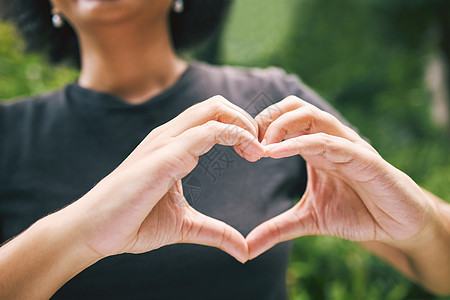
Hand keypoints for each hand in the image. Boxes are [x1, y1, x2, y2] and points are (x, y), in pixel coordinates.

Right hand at [62, 95, 264, 262]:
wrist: (94, 231)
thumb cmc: (132, 222)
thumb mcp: (184, 226)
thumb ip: (215, 232)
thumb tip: (243, 250)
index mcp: (173, 146)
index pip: (212, 117)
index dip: (240, 127)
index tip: (257, 152)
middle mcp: (169, 136)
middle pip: (215, 104)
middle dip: (246, 119)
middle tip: (262, 147)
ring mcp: (165, 142)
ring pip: (213, 109)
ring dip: (244, 124)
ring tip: (259, 150)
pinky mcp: (164, 156)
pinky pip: (207, 132)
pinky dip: (236, 135)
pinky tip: (250, 153)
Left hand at [247, 96, 436, 258]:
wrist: (396, 225)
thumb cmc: (355, 213)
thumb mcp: (308, 220)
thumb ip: (278, 229)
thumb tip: (247, 249)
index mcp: (315, 147)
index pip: (284, 120)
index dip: (260, 127)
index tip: (240, 147)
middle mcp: (329, 139)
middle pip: (294, 107)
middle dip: (267, 118)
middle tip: (247, 141)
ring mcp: (347, 145)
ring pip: (312, 116)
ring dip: (281, 125)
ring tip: (261, 146)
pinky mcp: (364, 158)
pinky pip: (330, 141)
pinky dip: (302, 142)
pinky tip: (277, 152)